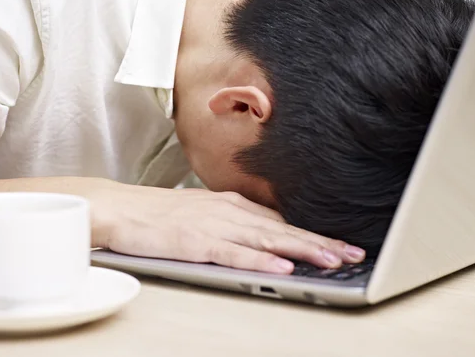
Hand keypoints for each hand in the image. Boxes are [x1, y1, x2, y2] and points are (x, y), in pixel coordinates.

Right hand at [89, 185, 365, 273]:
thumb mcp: (205, 211)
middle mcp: (229, 212)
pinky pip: (233, 254)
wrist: (121, 207)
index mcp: (232, 205)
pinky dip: (260, 262)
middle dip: (320, 242)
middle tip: (354, 254)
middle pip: (282, 230)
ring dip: (301, 250)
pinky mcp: (195, 243)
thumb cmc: (160, 212)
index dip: (314, 234)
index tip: (342, 245)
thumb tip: (264, 233)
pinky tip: (281, 269)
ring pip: (266, 240)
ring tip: (332, 260)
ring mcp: (213, 227)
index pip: (282, 221)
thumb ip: (235, 222)